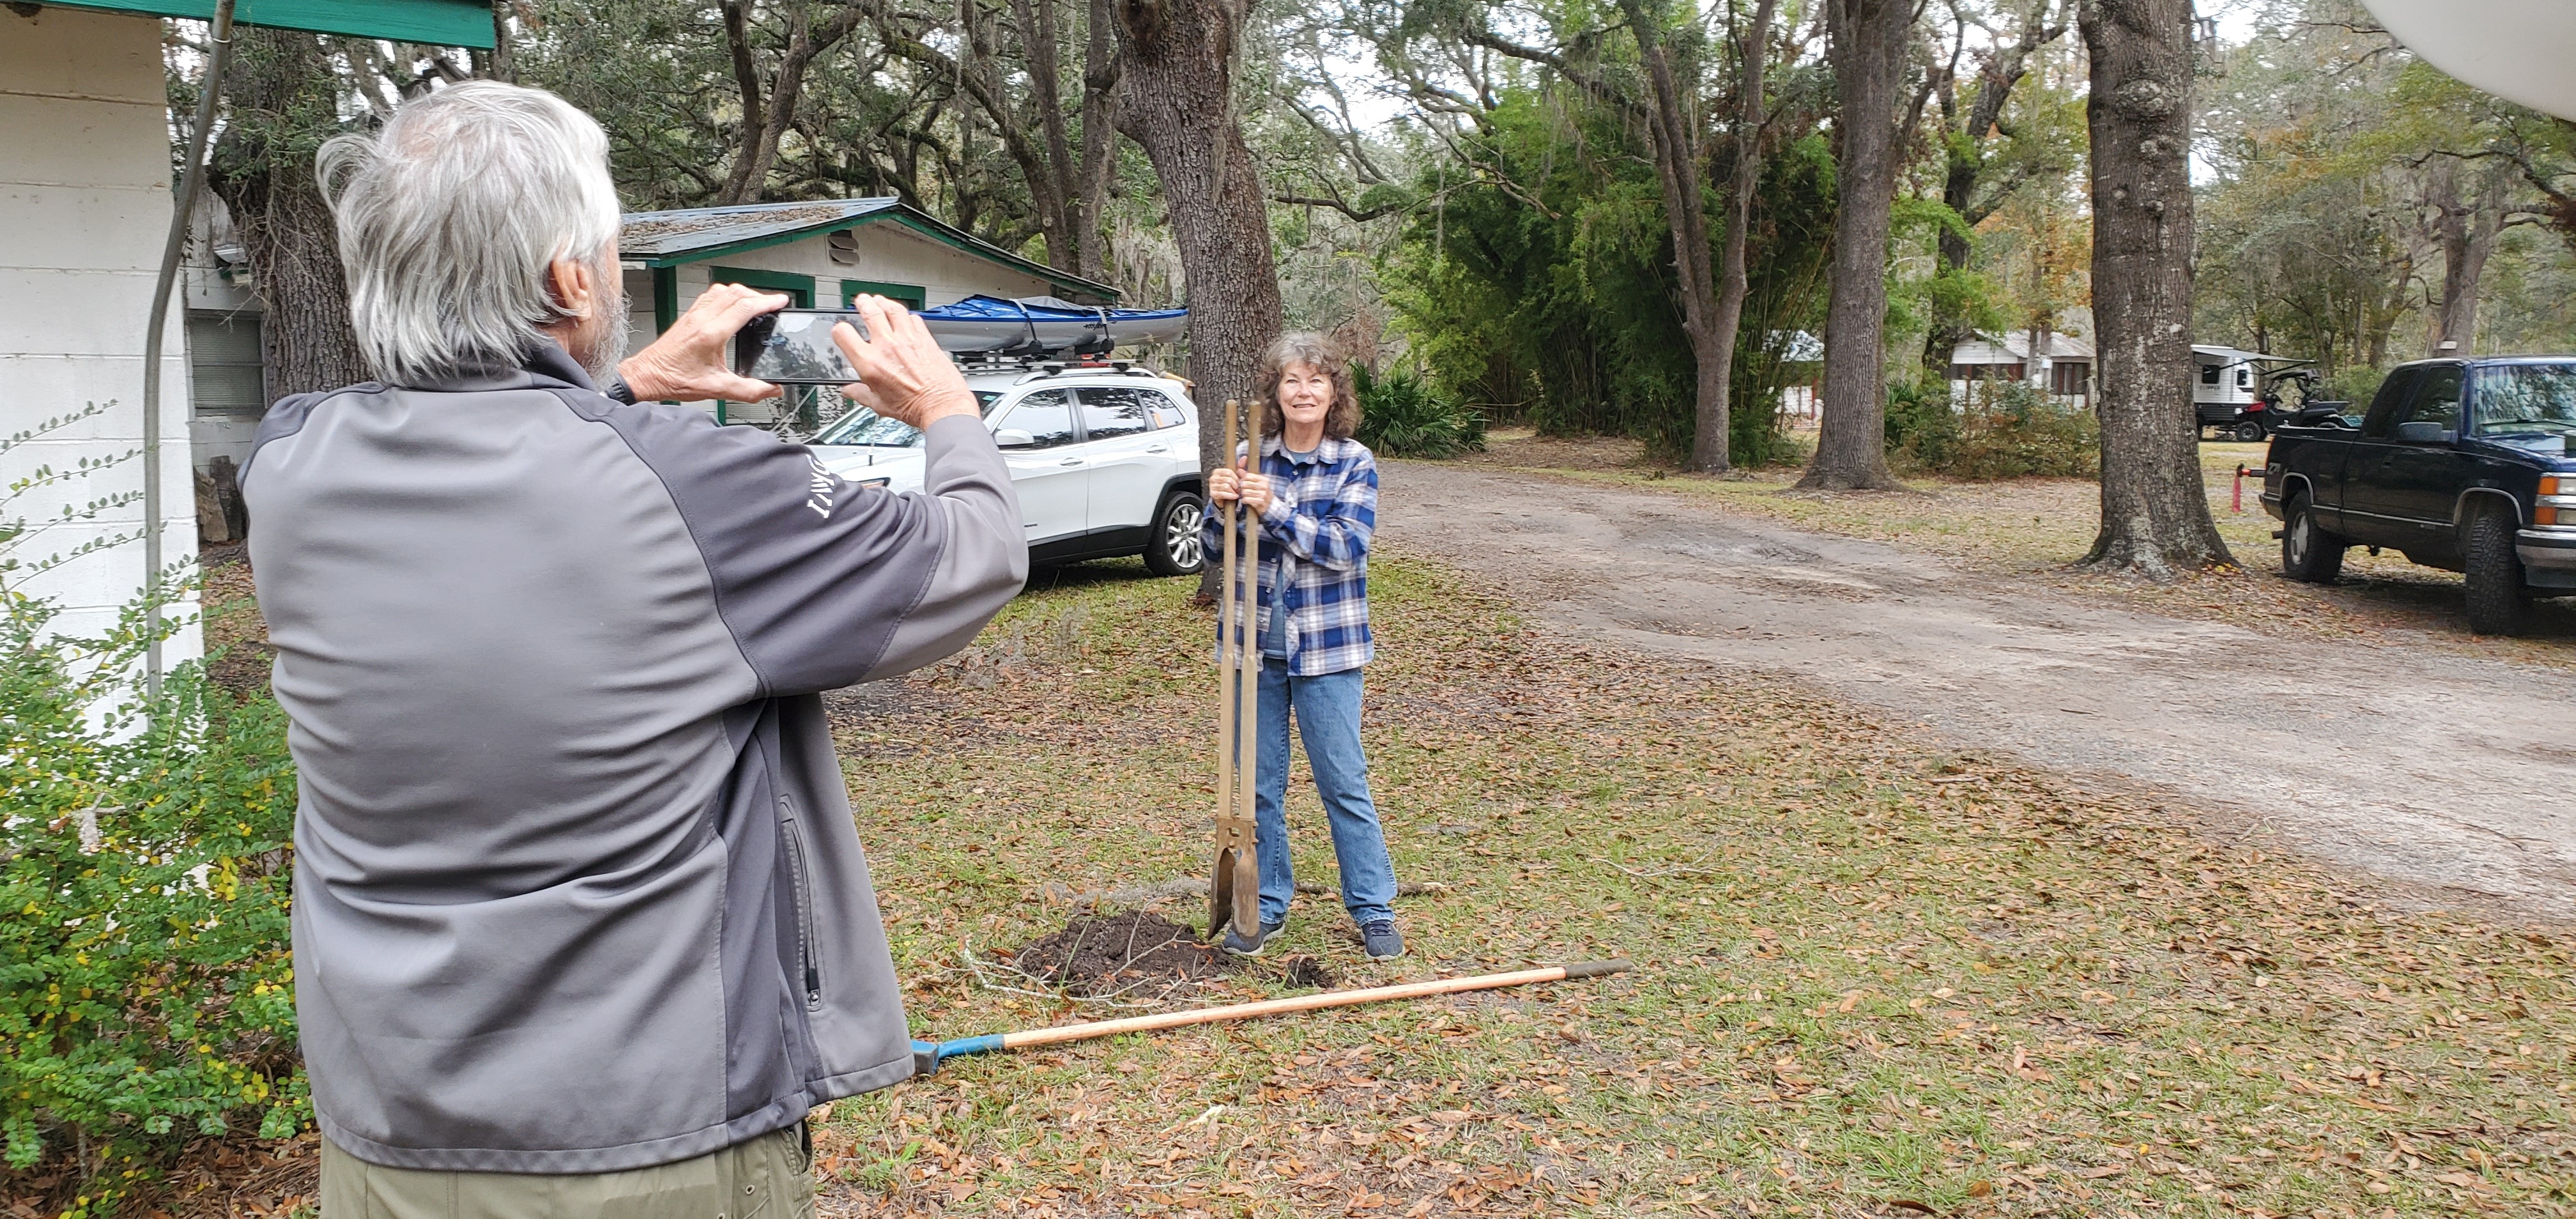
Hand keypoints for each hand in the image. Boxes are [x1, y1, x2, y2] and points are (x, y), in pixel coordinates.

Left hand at [616, 283, 787, 402]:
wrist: (647, 376)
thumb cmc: (673, 380)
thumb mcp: (716, 390)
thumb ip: (748, 391)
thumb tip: (772, 390)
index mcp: (710, 334)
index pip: (744, 307)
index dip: (767, 302)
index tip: (780, 301)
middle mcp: (702, 319)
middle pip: (736, 293)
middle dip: (759, 296)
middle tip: (773, 304)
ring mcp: (694, 315)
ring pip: (723, 290)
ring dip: (742, 293)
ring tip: (755, 303)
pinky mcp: (688, 316)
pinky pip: (710, 295)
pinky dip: (727, 295)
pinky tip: (731, 306)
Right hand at [834, 296, 979, 428]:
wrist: (941, 406)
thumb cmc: (913, 407)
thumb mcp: (879, 405)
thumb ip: (860, 394)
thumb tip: (850, 391)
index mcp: (870, 363)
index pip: (843, 333)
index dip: (839, 329)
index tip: (842, 331)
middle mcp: (887, 346)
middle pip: (870, 311)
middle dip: (863, 303)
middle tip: (862, 301)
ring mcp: (907, 339)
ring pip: (892, 308)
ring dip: (884, 302)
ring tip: (880, 301)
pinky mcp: (924, 338)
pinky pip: (913, 318)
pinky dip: (907, 315)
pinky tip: (905, 317)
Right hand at [1207, 465, 1239, 504]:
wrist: (1223, 498)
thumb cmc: (1229, 486)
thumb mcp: (1234, 475)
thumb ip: (1239, 466)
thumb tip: (1244, 458)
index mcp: (1217, 472)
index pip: (1228, 472)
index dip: (1236, 477)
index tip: (1239, 481)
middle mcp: (1213, 478)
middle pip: (1228, 480)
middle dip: (1235, 485)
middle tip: (1238, 488)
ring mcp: (1212, 486)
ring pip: (1226, 487)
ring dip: (1234, 491)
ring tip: (1236, 492)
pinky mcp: (1213, 494)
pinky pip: (1224, 494)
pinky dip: (1231, 495)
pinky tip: (1235, 496)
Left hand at [1231, 460, 1273, 514]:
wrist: (1271, 505)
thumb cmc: (1261, 492)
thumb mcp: (1257, 482)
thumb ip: (1247, 475)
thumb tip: (1239, 469)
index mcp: (1263, 479)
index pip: (1247, 476)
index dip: (1242, 480)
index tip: (1243, 483)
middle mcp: (1264, 486)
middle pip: (1245, 484)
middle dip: (1241, 488)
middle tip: (1242, 491)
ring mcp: (1263, 494)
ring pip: (1245, 492)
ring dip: (1242, 495)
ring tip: (1244, 496)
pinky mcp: (1260, 501)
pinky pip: (1247, 499)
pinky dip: (1244, 500)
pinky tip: (1245, 501)